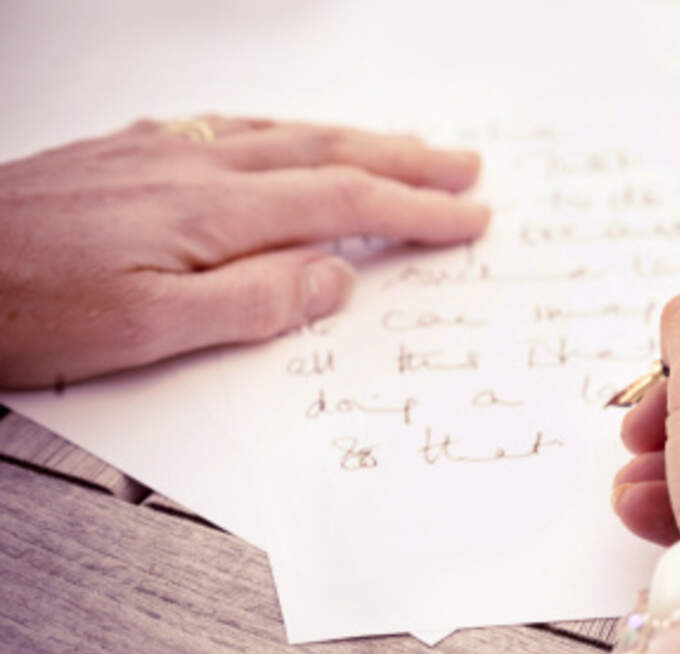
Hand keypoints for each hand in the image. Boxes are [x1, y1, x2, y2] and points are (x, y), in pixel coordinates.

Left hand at [0, 116, 488, 387]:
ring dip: (358, 139)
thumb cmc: (25, 305)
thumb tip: (334, 278)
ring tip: (404, 147)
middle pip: (328, 152)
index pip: (343, 203)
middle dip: (407, 161)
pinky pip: (235, 126)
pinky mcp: (130, 150)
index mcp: (212, 210)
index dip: (415, 210)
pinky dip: (289, 130)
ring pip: (286, 133)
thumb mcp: (148, 331)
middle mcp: (194, 165)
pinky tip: (291, 135)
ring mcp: (161, 150)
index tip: (467, 216)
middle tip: (464, 166)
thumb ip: (254, 301)